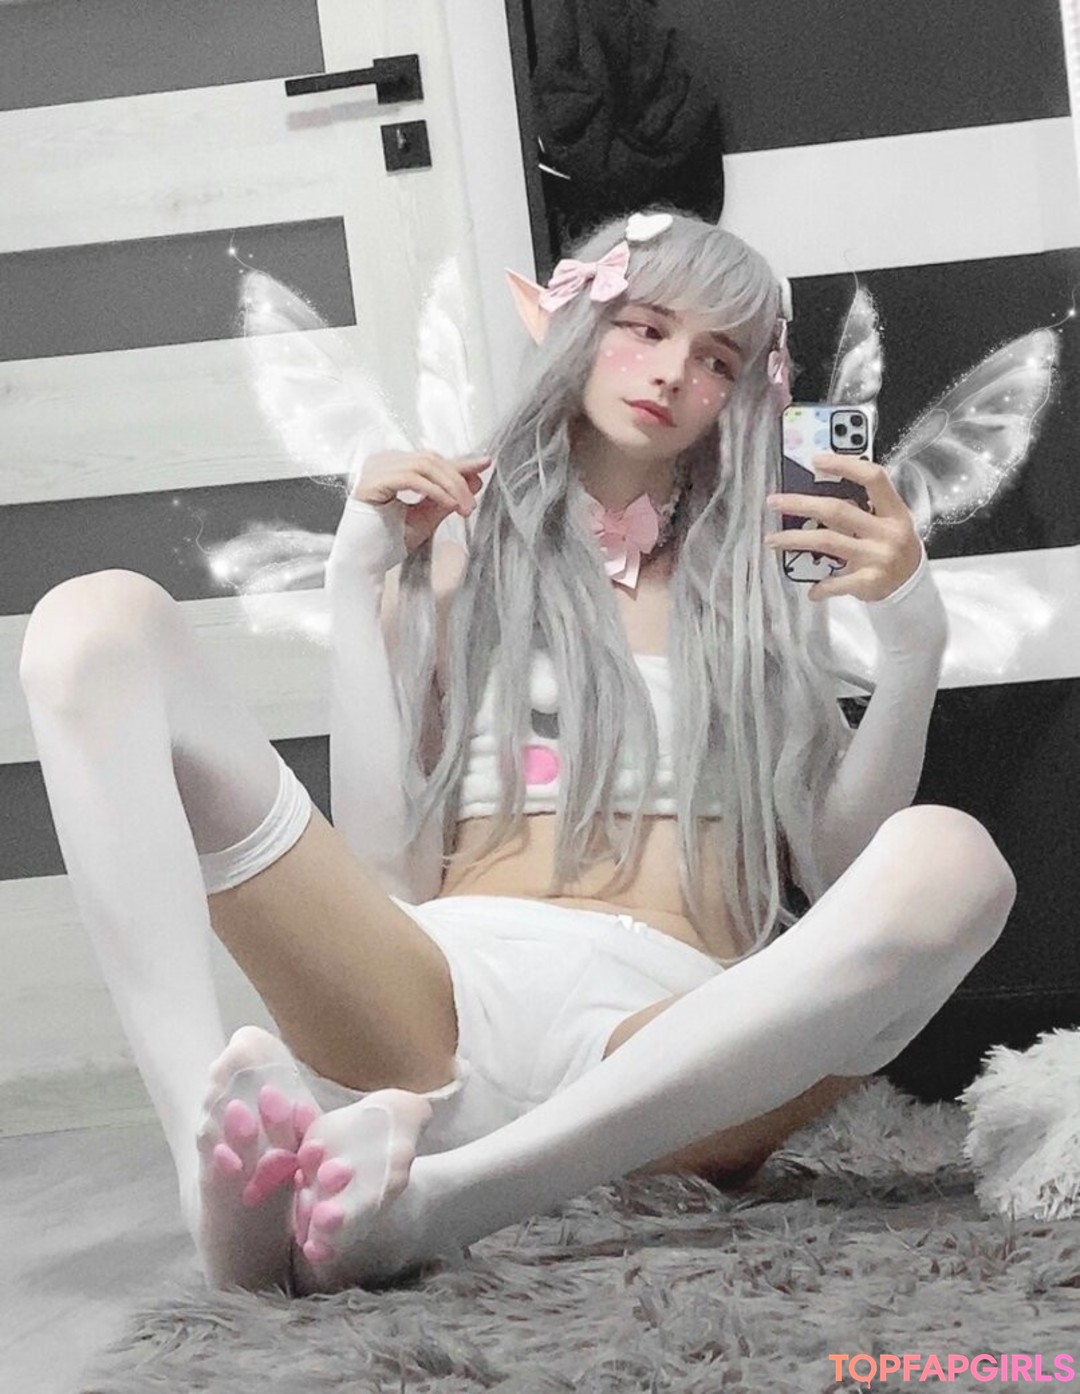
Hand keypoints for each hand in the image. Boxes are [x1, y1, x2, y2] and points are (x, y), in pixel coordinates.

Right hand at [352, 450, 493, 553]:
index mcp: (392, 467)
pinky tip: (448, 505)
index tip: (484, 466)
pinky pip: (412, 478)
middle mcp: (381, 462)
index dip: (460, 463)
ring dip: (450, 486)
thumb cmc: (387, 543)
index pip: (431, 459)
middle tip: (471, 505)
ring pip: (424, 465)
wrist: (363, 563)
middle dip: (457, 480)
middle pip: (430, 459)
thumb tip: (474, 479)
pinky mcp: (372, 482)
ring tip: (462, 509)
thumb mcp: (427, 516)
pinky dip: (435, 491)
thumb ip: (447, 497)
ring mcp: (375, 470)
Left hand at [763, 453, 922, 602]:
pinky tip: (811, 588)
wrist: (912, 586)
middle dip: (801, 504)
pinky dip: (821, 586)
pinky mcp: (869, 582)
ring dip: (795, 539)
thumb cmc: (893, 548)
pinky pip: (836, 582)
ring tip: (773, 540)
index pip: (873, 478)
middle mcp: (887, 532)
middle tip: (775, 502)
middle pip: (837, 510)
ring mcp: (878, 557)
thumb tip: (818, 491)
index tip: (816, 460)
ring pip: (827, 542)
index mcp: (894, 512)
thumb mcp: (889, 522)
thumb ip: (863, 507)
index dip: (845, 465)